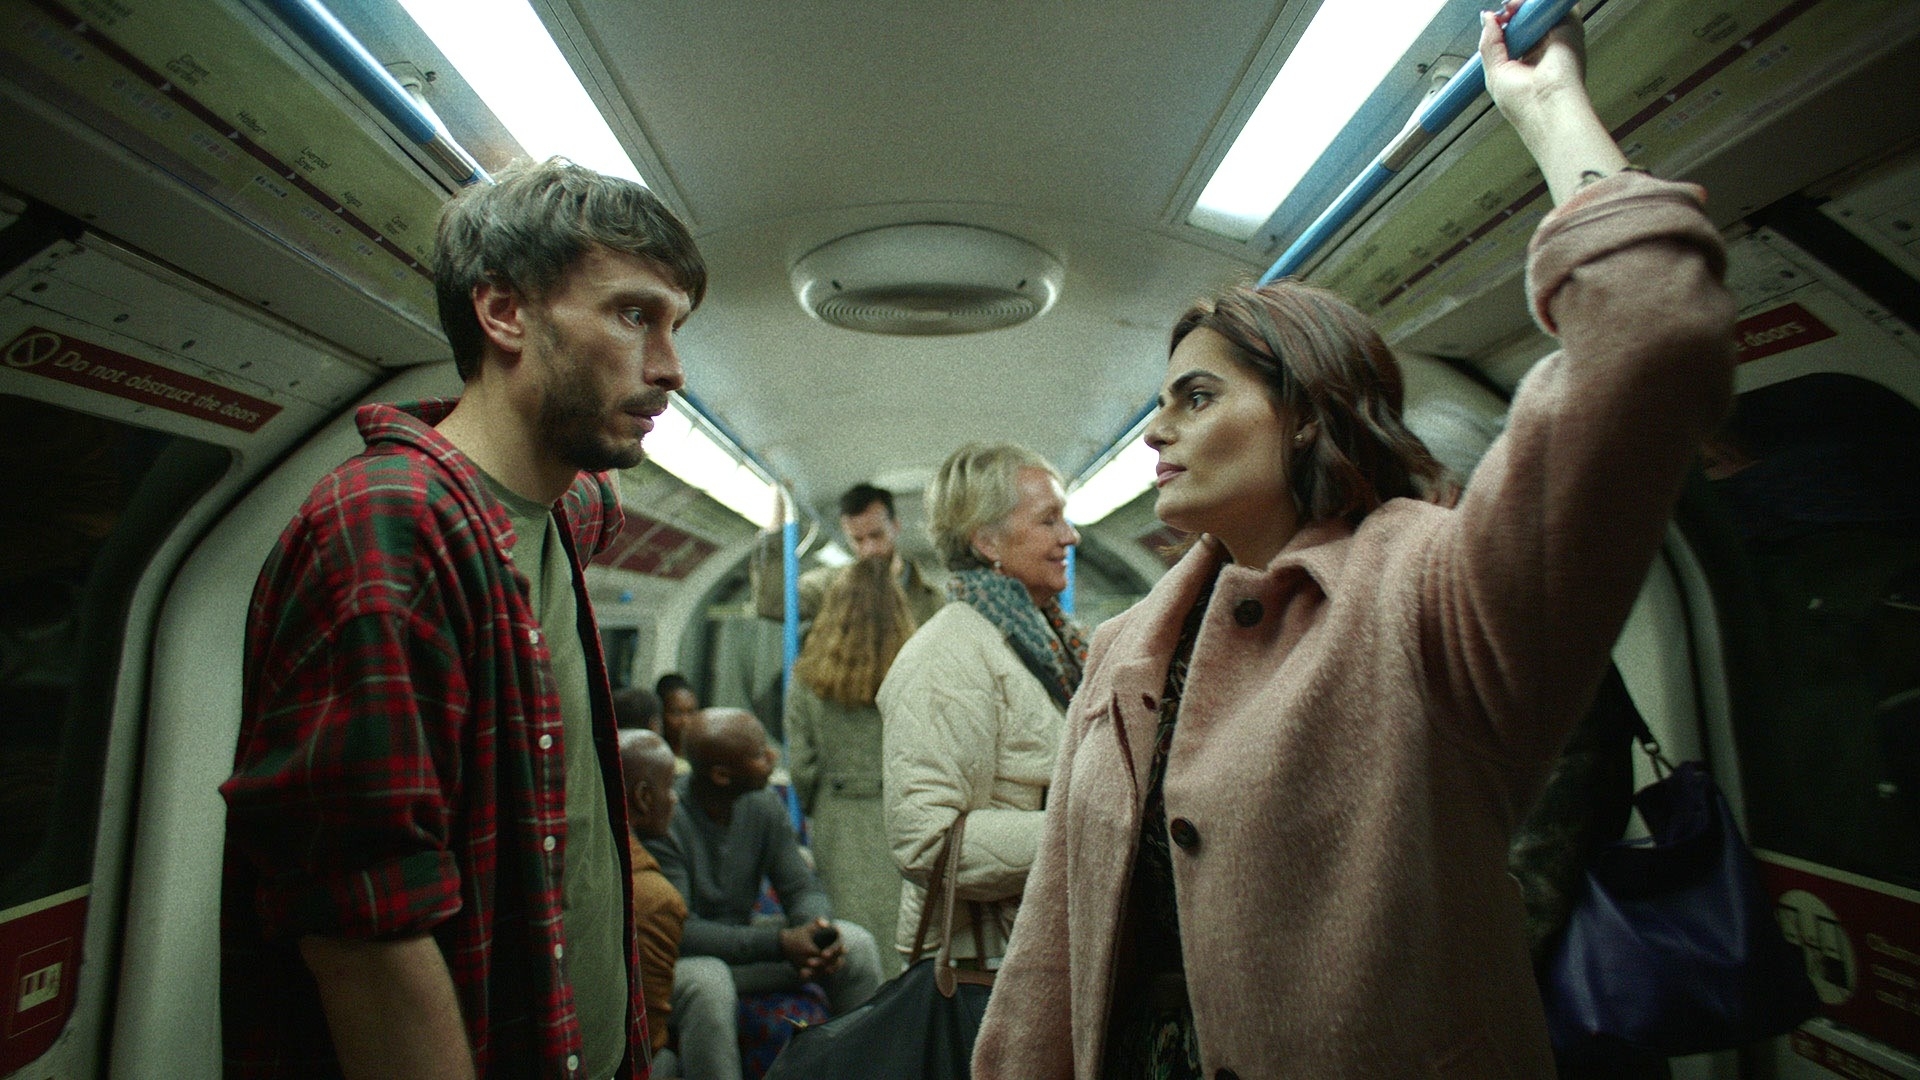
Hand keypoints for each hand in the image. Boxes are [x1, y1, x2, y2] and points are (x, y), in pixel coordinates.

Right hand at [777, 918, 846, 980]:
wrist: (782, 944)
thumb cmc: (797, 934)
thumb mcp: (807, 928)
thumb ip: (817, 924)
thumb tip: (828, 923)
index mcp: (809, 950)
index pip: (826, 955)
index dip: (835, 953)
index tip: (843, 949)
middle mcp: (806, 961)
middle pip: (825, 965)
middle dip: (834, 962)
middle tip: (842, 959)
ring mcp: (803, 967)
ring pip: (820, 973)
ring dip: (830, 970)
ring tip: (838, 964)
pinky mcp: (801, 972)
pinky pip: (814, 976)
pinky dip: (822, 974)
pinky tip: (829, 970)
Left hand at [1480, 2, 1588, 139]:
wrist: (1549, 108)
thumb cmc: (1525, 105)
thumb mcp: (1495, 72)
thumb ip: (1490, 43)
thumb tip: (1488, 18)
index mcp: (1526, 63)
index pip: (1514, 35)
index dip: (1504, 24)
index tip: (1496, 20)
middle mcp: (1543, 50)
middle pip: (1527, 20)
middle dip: (1513, 11)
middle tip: (1505, 12)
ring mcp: (1557, 38)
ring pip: (1540, 10)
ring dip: (1523, 6)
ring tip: (1511, 9)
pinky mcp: (1570, 28)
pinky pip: (1555, 5)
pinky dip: (1540, 4)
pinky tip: (1524, 6)